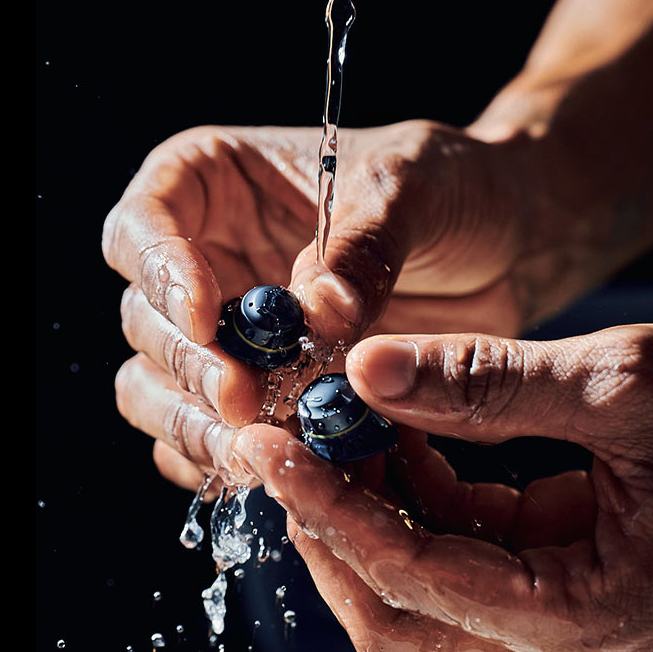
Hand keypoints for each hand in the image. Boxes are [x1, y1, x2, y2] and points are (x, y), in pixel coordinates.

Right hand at [104, 117, 542, 505]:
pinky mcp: (259, 399)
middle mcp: (204, 258)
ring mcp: (227, 336)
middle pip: (147, 319)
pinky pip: (209, 443)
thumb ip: (364, 245)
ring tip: (259, 448)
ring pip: (159, 391)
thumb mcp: (414, 188)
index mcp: (214, 180)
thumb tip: (317, 310)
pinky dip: (229, 464)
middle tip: (243, 401)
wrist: (507, 246)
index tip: (207, 315)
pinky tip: (278, 471)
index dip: (159, 269)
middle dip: (187, 367)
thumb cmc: (452, 187)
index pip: (145, 222)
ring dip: (195, 427)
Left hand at [233, 321, 652, 651]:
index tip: (270, 442)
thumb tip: (367, 366)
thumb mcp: (622, 385)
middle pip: (402, 621)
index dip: (333, 510)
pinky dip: (415, 505)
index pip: (420, 582)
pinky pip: (464, 567)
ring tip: (323, 422)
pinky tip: (389, 432)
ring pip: (423, 601)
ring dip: (364, 517)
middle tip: (274, 437)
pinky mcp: (564, 600)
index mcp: (593, 624)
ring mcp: (569, 639)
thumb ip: (491, 384)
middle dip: (329, 529)